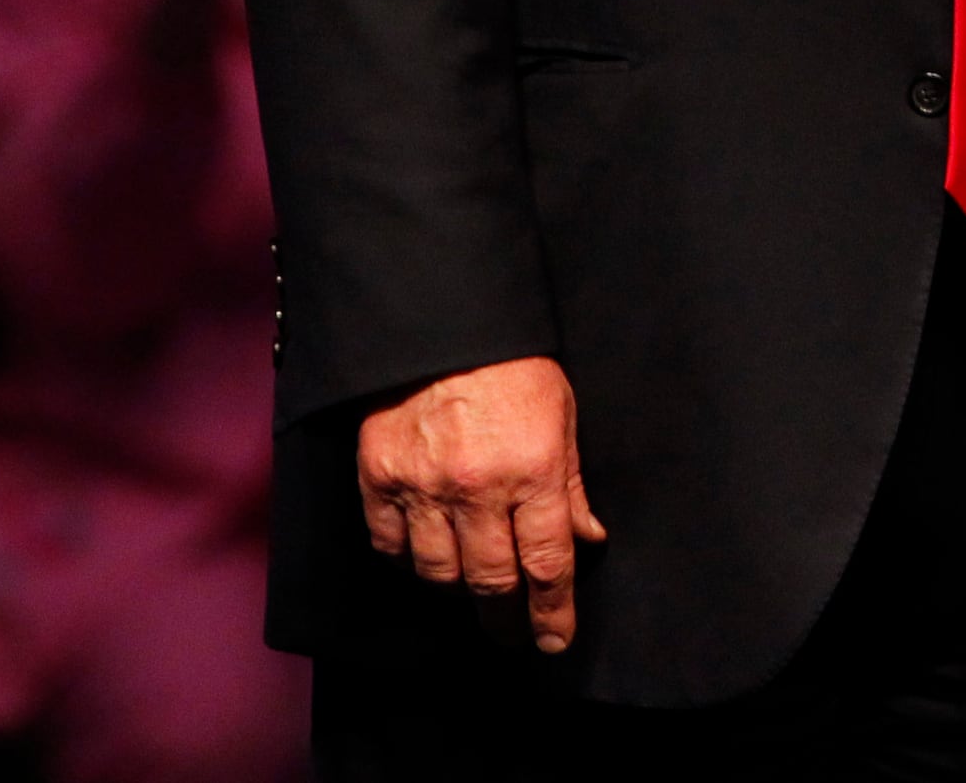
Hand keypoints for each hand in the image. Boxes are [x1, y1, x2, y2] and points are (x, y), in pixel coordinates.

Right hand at [356, 355, 604, 653]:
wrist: (440, 326)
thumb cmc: (513, 367)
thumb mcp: (562, 417)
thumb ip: (571, 485)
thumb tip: (587, 540)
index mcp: (532, 471)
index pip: (547, 563)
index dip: (553, 610)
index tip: (555, 638)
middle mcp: (477, 489)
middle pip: (491, 581)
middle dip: (507, 618)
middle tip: (514, 636)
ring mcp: (422, 488)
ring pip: (439, 574)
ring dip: (460, 592)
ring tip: (475, 596)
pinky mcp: (378, 480)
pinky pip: (390, 547)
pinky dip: (409, 562)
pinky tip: (428, 559)